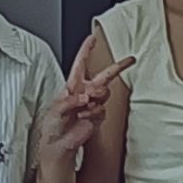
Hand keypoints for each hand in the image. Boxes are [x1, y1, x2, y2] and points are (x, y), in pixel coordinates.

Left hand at [36, 35, 132, 164]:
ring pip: (104, 92)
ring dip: (96, 96)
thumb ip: (69, 101)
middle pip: (104, 76)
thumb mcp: (55, 109)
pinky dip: (93, 113)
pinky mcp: (98, 116)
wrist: (59, 144)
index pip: (80, 64)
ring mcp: (92, 104)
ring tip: (85, 104)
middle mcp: (84, 92)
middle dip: (118, 67)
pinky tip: (83, 117)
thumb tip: (83, 96)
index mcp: (71, 86)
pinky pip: (101, 109)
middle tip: (130, 60)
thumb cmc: (52, 126)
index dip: (86, 50)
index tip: (93, 38)